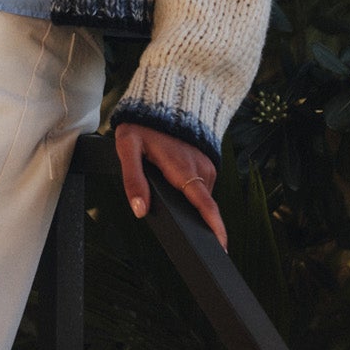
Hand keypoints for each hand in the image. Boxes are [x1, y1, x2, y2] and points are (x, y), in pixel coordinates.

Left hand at [114, 121, 226, 252]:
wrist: (163, 101)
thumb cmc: (143, 125)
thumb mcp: (128, 148)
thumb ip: (133, 180)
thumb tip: (140, 210)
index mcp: (182, 168)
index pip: (204, 205)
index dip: (214, 227)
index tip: (221, 248)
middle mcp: (200, 169)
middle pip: (202, 206)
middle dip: (197, 222)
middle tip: (180, 231)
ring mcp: (207, 166)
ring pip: (200, 197)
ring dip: (189, 203)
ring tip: (168, 192)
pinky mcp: (207, 164)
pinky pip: (201, 187)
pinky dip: (191, 192)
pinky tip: (176, 185)